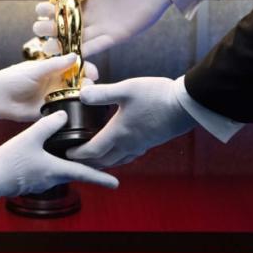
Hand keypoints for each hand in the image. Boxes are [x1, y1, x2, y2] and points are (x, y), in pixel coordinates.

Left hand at [0, 54, 97, 122]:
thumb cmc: (12, 79)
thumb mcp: (35, 70)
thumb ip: (55, 65)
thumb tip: (75, 56)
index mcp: (53, 68)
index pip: (74, 65)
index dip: (85, 67)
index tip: (92, 71)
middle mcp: (56, 81)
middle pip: (78, 81)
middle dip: (87, 82)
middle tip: (91, 85)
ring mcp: (54, 96)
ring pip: (74, 96)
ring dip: (82, 96)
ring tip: (86, 96)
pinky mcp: (50, 110)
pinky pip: (65, 110)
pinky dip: (74, 110)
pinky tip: (81, 110)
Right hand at [0, 111, 118, 205]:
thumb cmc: (9, 162)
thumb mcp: (30, 137)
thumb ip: (48, 125)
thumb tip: (64, 115)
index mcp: (56, 170)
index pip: (85, 174)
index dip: (102, 178)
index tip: (116, 183)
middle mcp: (52, 179)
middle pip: (76, 173)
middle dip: (89, 169)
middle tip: (102, 162)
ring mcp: (42, 182)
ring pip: (62, 173)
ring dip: (72, 166)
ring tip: (79, 156)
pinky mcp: (33, 182)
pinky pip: (50, 173)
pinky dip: (57, 166)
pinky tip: (52, 156)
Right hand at [33, 0, 170, 56]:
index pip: (59, 8)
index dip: (48, 11)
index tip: (41, 9)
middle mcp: (89, 16)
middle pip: (63, 27)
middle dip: (48, 29)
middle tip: (40, 28)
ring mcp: (100, 28)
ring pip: (75, 40)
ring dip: (61, 45)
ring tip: (47, 47)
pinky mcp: (113, 37)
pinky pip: (96, 47)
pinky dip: (84, 52)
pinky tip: (72, 55)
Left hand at [66, 77, 196, 168]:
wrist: (185, 105)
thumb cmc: (156, 96)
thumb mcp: (126, 89)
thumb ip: (102, 93)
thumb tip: (81, 95)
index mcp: (118, 133)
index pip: (92, 150)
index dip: (77, 153)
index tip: (66, 152)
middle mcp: (128, 144)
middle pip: (103, 160)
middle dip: (87, 163)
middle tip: (74, 161)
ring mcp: (140, 145)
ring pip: (116, 161)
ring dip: (102, 162)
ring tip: (92, 160)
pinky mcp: (150, 142)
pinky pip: (129, 156)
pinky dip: (118, 158)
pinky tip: (119, 151)